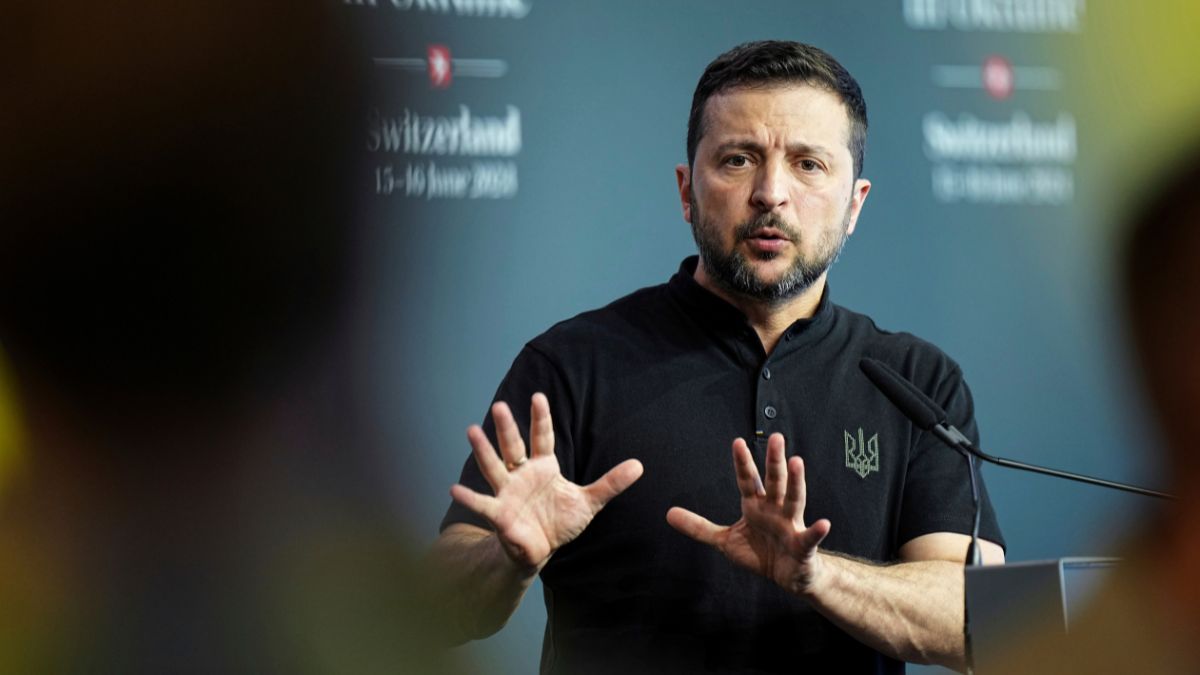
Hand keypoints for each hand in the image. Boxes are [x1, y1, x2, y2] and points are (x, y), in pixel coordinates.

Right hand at [451, 393, 643, 571]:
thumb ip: (610, 483)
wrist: (542, 549)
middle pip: (513, 446)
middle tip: (500, 405)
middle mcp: (522, 474)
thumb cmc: (561, 521)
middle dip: (507, 427)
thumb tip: (639, 466)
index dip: (541, 419)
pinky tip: (454, 490)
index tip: (539, 397)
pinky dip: (469, 498)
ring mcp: (507, 492)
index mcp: (544, 467)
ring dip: (483, 451)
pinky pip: (482, 504)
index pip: (543, 438)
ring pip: (494, 468)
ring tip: (471, 430)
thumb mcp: (589, 503)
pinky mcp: (499, 515)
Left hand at [667, 433, 830, 594]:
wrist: (788, 577)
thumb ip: (698, 527)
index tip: (737, 442)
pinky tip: (824, 523)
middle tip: (776, 437)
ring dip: (796, 482)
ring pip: (794, 500)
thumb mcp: (724, 541)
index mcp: (755, 506)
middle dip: (773, 460)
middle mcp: (775, 510)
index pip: (747, 480)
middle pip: (774, 481)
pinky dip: (817, 531)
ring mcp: (790, 525)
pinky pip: (810, 537)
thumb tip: (668, 513)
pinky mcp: (803, 546)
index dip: (742, 463)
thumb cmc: (760, 554)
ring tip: (797, 462)